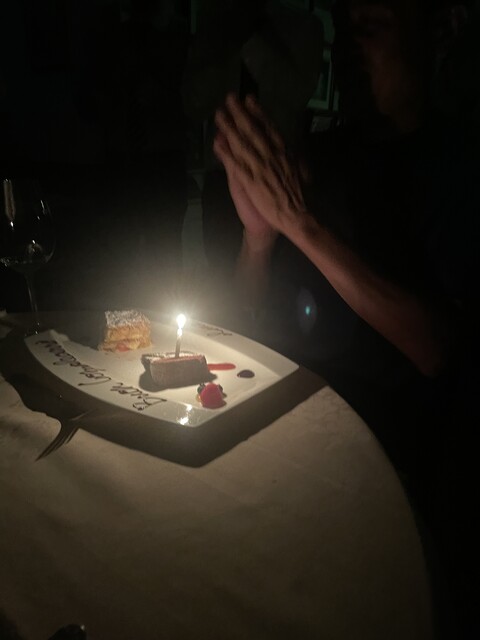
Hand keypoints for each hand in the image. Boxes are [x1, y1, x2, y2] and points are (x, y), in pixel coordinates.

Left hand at [214, 94, 308, 241]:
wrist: (296, 216)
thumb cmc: (298, 196)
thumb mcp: (301, 171)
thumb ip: (294, 157)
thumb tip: (293, 147)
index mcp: (283, 152)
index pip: (269, 128)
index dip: (258, 112)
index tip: (249, 99)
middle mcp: (271, 156)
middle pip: (253, 131)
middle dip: (240, 114)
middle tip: (229, 98)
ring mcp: (260, 168)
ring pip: (242, 144)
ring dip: (229, 128)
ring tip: (218, 115)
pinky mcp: (251, 182)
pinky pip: (236, 165)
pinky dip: (226, 153)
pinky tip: (217, 143)